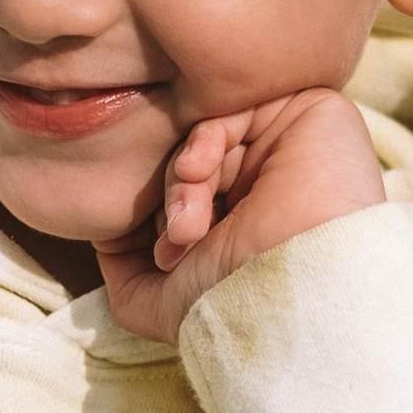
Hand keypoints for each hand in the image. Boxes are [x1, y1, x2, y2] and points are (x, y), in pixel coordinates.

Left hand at [96, 87, 384, 341]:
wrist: (292, 288)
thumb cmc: (232, 301)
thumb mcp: (160, 304)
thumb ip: (126, 276)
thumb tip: (106, 237)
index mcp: (245, 223)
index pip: (184, 194)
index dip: (160, 217)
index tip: (159, 255)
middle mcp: (266, 184)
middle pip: (192, 164)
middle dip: (170, 203)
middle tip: (175, 242)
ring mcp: (285, 148)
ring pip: (207, 137)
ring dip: (183, 180)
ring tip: (187, 226)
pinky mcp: (306, 113)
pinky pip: (233, 108)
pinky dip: (201, 141)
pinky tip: (195, 175)